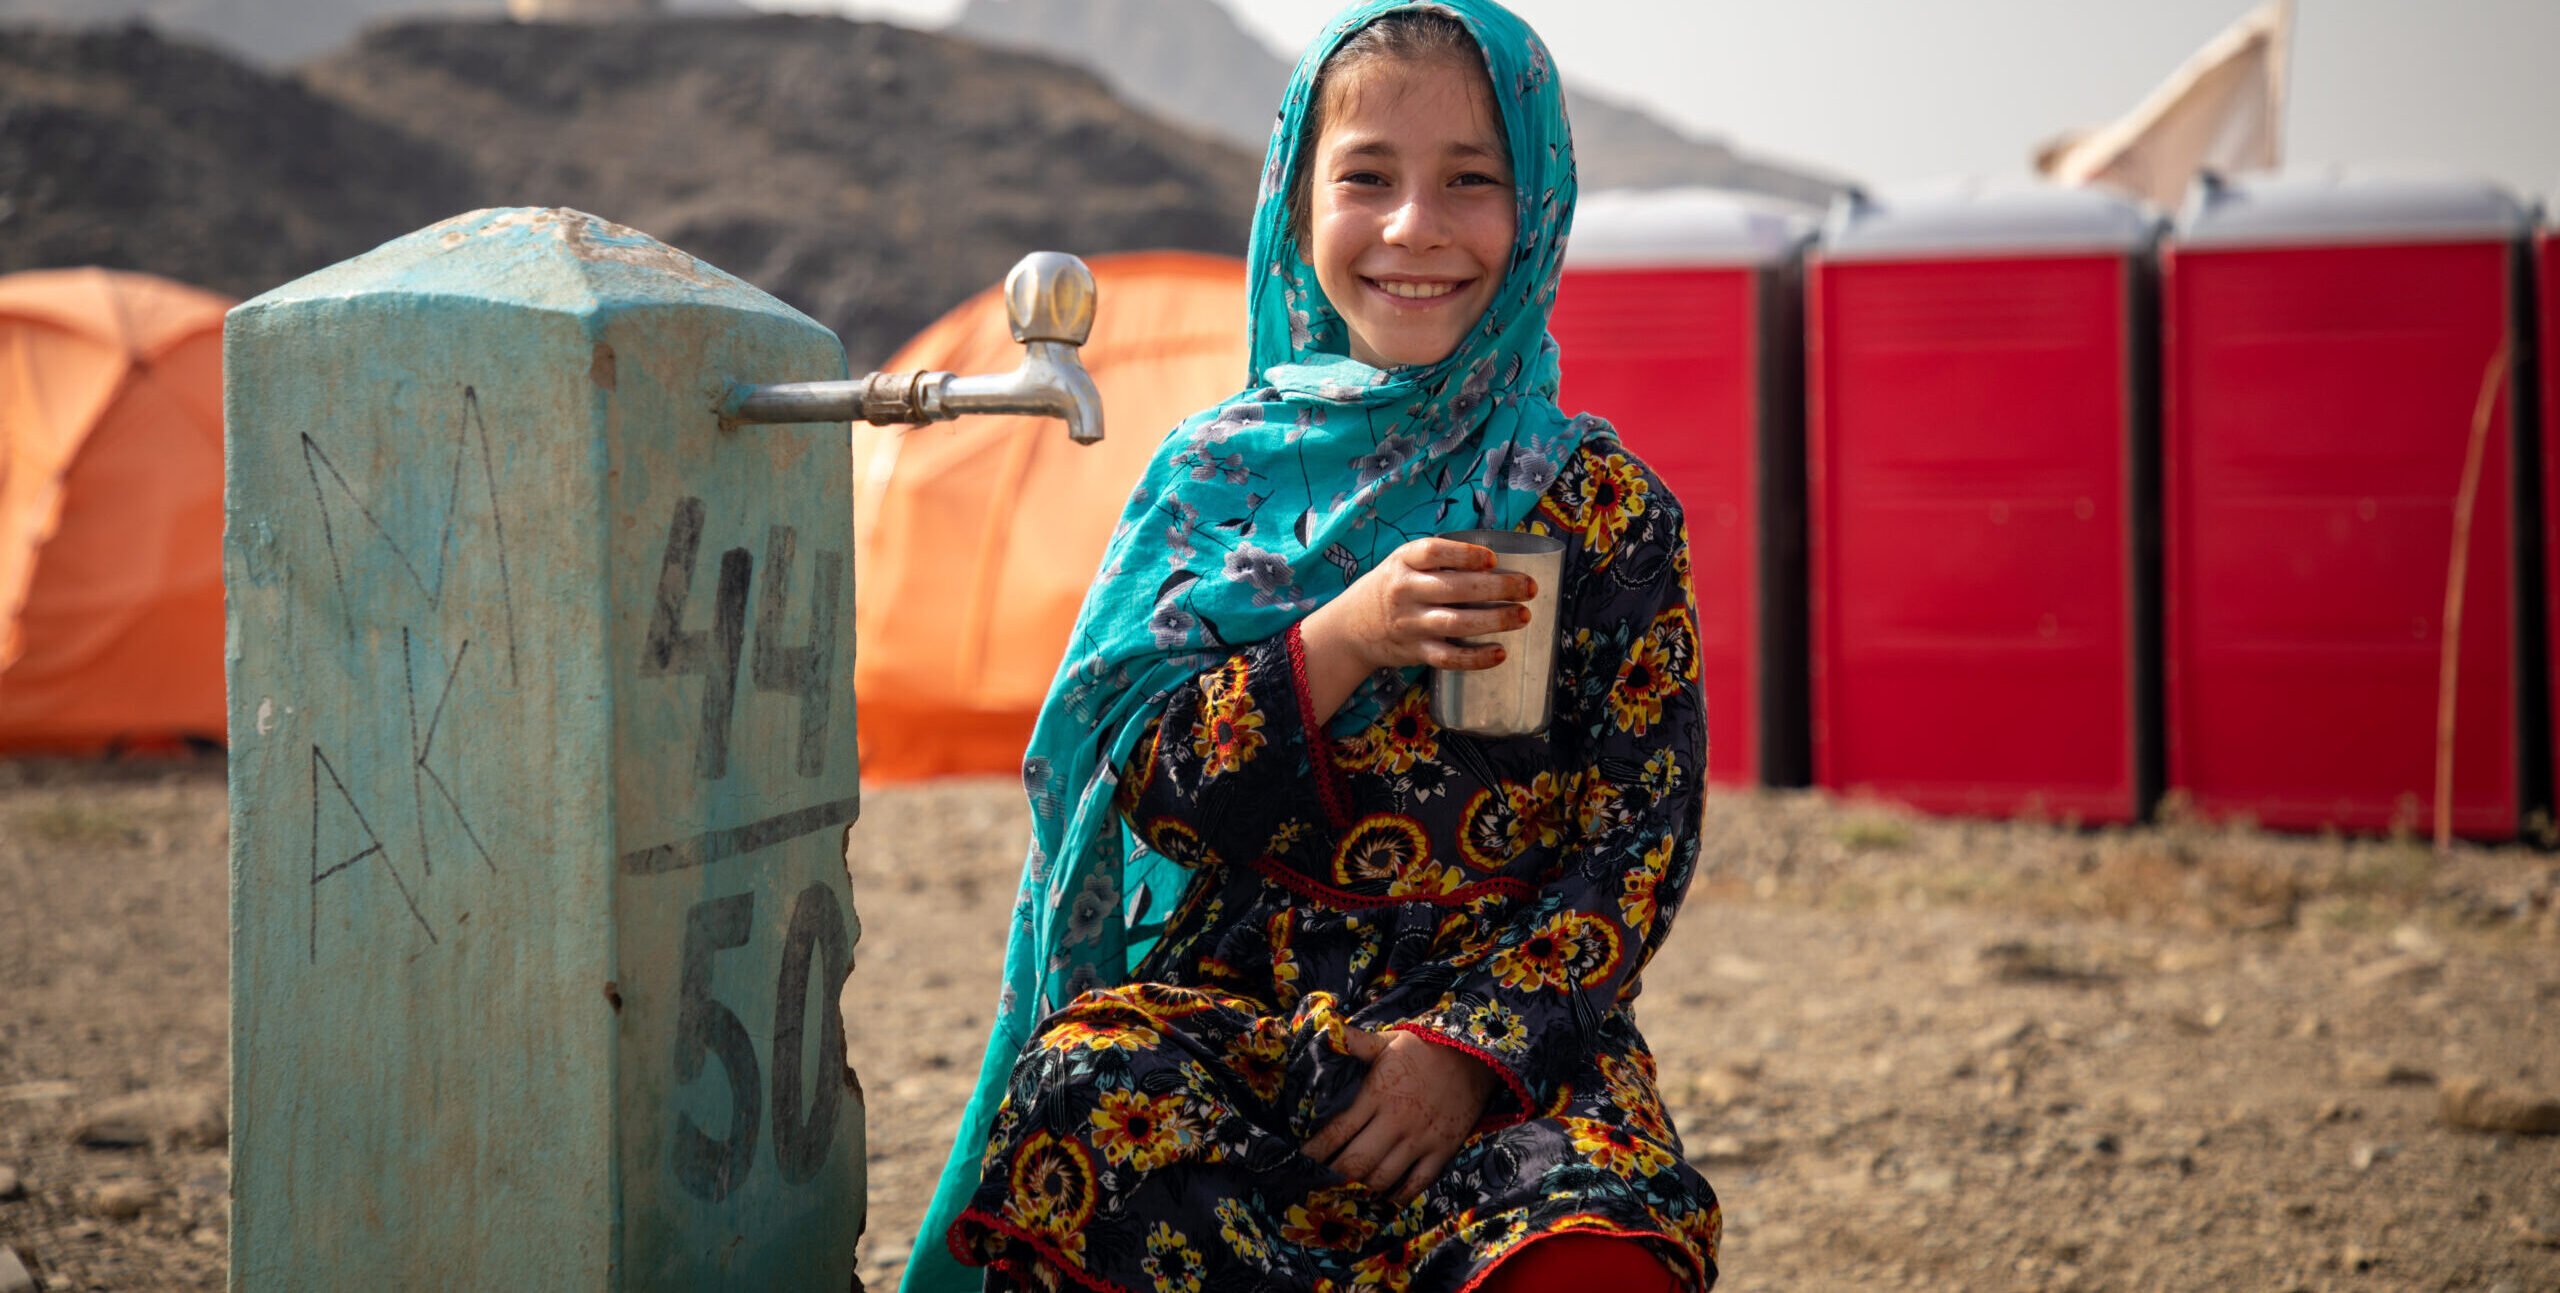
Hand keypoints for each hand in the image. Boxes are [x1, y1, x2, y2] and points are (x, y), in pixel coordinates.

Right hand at [1296, 538, 1536, 722]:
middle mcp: (1405, 591)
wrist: (1351, 627)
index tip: (1494, 558)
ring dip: (1493, 620)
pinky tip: (1500, 653)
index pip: (1434, 552)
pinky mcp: (1415, 652)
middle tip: (1529, 587)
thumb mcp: (1404, 563)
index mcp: (1403, 562)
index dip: (1465, 555)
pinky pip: (1448, 658)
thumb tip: (1499, 560)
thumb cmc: (1393, 588)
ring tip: (1523, 616)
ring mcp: (1410, 624)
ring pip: (1455, 623)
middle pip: (1455, 588)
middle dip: (1497, 587)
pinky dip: (1475, 658)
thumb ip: (1440, 560)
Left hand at [1303, 1026, 1496, 1204]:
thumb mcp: (1387, 1041)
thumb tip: (1324, 1028)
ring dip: (1361, 1190)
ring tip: (1345, 1193)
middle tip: (1318, 1184)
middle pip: (1356, 1163)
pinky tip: (1383, 1197)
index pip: (1337, 1131)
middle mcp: (1396, 1121)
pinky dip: (1397, 1197)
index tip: (1300, 1162)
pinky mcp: (1442, 1151)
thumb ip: (1353, 1041)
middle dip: (1332, 1177)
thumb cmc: (1424, 1048)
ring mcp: (1420, 1139)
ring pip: (1382, 1179)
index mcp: (1377, 1094)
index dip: (1314, 1152)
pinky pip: (1416, 1185)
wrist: (1475, 1057)